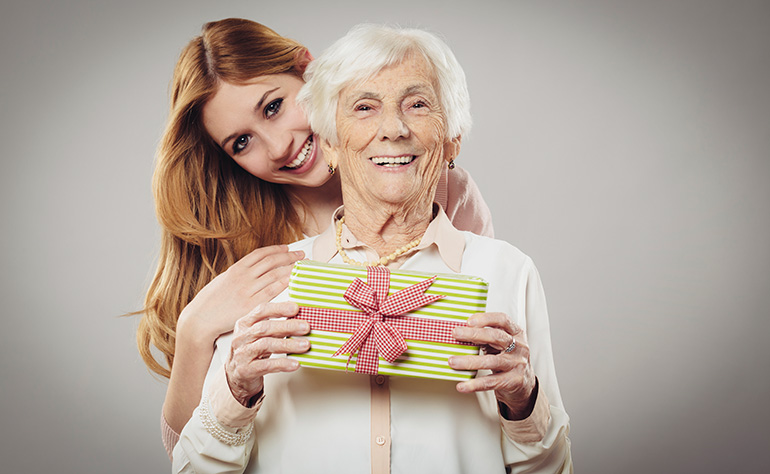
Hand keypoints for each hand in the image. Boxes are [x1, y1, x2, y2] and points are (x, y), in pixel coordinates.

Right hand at [178, 245, 304, 342]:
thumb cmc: (211, 302)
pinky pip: (271, 291)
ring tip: (302, 266)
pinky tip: (293, 279)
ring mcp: (247, 291)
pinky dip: (284, 283)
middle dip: (289, 256)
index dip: (276, 249)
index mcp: (236, 269)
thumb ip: (240, 274)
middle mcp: (242, 277)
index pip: (260, 254)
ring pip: (274, 274)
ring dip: (290, 268)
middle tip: (302, 255)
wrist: (200, 320)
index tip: (288, 248)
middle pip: (271, 262)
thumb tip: (255, 269)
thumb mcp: (223, 281)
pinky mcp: (251, 305)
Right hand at [225, 301, 310, 406]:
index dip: (279, 308)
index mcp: (245, 323)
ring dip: (288, 344)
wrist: (237, 375)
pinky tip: (295, 363)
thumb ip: (276, 324)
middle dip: (287, 326)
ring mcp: (242, 354)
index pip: (261, 311)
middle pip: (264, 328)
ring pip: (265, 345)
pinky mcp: (246, 370)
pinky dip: (282, 363)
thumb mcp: (260, 335)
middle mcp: (241, 337)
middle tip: (306, 327)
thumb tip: (301, 317)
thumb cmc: (253, 351)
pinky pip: (266, 365)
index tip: (296, 308)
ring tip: (305, 345)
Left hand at [448, 312, 536, 419]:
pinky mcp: (514, 381)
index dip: (486, 319)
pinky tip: (462, 385)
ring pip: (492, 361)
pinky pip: (491, 382)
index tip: (469, 321)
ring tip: (453, 361)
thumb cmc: (507, 358)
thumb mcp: (500, 344)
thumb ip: (485, 337)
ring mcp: (518, 364)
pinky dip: (474, 384)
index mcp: (516, 333)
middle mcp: (519, 347)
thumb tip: (459, 333)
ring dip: (470, 361)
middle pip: (496, 337)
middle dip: (474, 334)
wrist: (524, 383)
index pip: (503, 320)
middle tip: (455, 334)